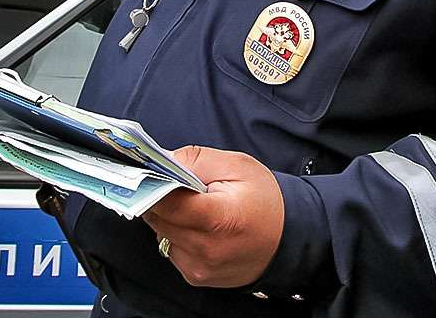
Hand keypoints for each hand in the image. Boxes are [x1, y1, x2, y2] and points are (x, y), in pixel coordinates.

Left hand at [143, 146, 284, 288]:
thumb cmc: (265, 201)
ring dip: (170, 216)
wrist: (287, 239)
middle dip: (161, 196)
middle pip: (158, 217)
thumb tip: (160, 160)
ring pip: (160, 232)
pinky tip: (199, 226)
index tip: (148, 170)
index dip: (152, 182)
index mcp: (218, 218)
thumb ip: (194, 159)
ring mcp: (199, 266)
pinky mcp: (195, 276)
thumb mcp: (236, 165)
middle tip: (180, 184)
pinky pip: (170, 247)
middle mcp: (205, 249)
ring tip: (196, 207)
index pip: (165, 201)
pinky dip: (177, 233)